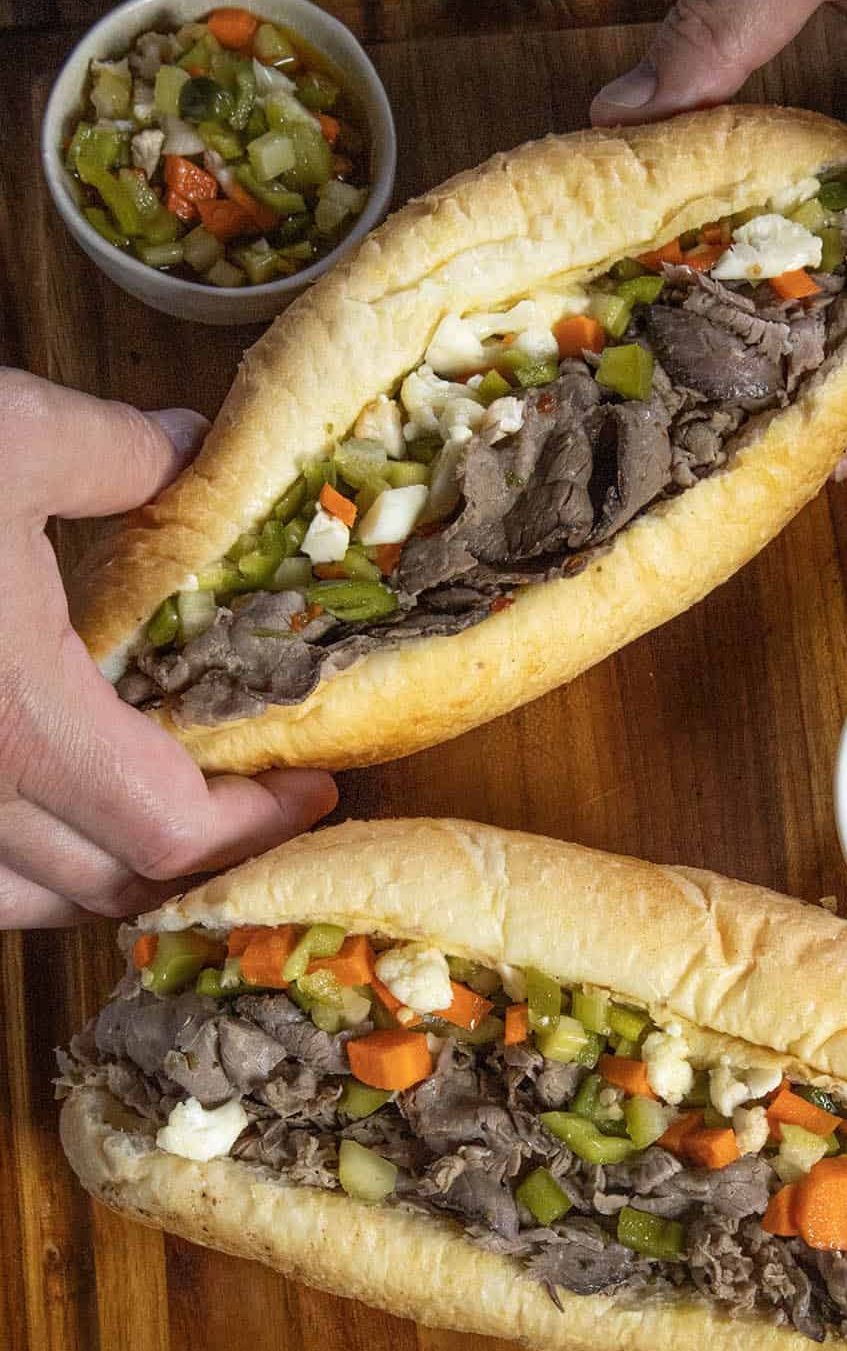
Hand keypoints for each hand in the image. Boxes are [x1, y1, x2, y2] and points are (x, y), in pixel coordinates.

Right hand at [0, 370, 337, 927]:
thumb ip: (113, 454)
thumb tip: (187, 448)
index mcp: (19, 724)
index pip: (175, 833)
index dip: (259, 824)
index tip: (313, 786)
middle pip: (114, 886)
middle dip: (202, 855)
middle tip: (258, 805)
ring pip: (26, 902)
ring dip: (107, 877)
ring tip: (156, 820)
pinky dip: (14, 872)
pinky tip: (29, 816)